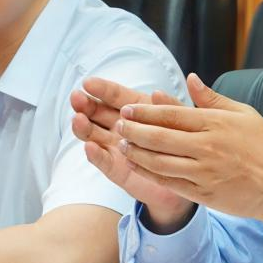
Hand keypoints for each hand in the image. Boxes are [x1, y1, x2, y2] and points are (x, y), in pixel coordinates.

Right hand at [71, 78, 195, 231]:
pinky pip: (103, 161)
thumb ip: (171, 108)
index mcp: (135, 111)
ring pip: (94, 135)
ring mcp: (115, 147)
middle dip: (86, 105)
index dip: (102, 89)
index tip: (88, 83)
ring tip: (78, 119)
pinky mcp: (116, 169)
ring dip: (84, 127)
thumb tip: (157, 93)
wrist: (186, 179)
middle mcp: (121, 127)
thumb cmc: (183, 145)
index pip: (116, 97)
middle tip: (76, 98)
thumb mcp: (182, 123)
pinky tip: (89, 147)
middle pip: (97, 113)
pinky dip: (95, 154)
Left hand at [115, 73, 262, 222]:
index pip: (171, 115)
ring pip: (159, 162)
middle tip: (118, 124)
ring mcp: (203, 172)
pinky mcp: (202, 194)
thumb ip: (212, 98)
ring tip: (122, 144)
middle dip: (134, 130)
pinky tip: (137, 166)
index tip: (128, 108)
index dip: (145, 111)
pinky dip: (149, 173)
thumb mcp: (243, 114)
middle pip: (159, 137)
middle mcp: (206, 147)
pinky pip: (168, 182)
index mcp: (215, 124)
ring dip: (136, 152)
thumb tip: (190, 78)